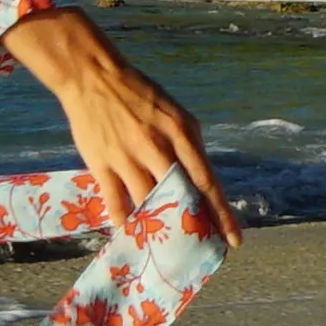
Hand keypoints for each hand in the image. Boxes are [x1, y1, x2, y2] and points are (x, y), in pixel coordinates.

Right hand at [4, 7, 243, 248]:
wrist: (93, 77)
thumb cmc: (139, 95)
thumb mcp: (174, 114)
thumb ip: (186, 145)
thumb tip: (196, 181)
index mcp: (181, 132)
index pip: (206, 181)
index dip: (221, 214)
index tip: (232, 239)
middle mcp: (156, 147)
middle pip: (180, 197)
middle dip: (192, 225)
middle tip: (200, 248)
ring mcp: (126, 156)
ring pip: (147, 201)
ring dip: (159, 224)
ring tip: (166, 244)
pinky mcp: (100, 162)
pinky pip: (114, 199)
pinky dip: (123, 218)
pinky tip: (129, 231)